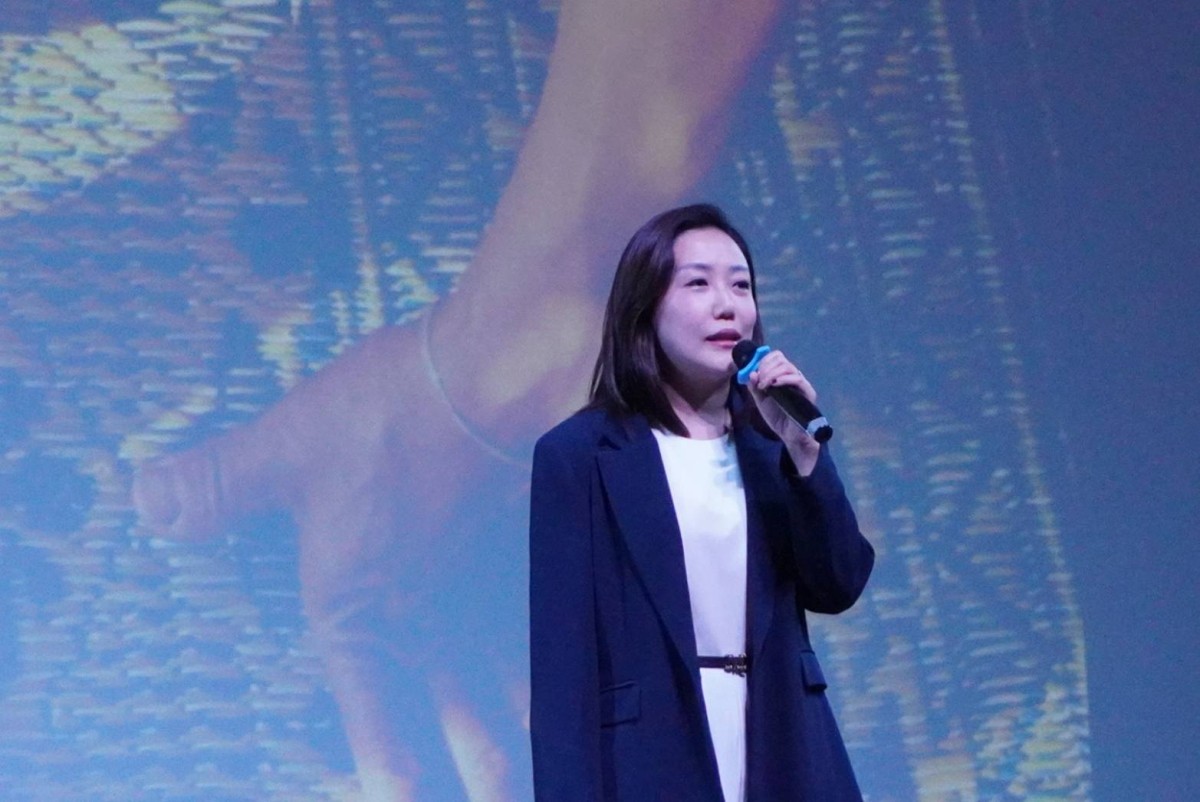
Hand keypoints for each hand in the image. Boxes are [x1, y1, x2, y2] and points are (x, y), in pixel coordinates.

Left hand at [745, 349, 821, 475]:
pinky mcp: (808, 392)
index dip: (763, 361)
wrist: (789, 435)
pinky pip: (797, 379)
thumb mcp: (761, 401)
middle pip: (780, 359)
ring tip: (764, 387)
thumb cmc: (777, 417)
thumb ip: (755, 387)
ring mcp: (801, 383)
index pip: (776, 357)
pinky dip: (783, 379)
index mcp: (782, 376)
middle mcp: (793, 376)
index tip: (755, 373)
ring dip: (771, 373)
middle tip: (759, 382)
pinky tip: (774, 385)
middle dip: (765, 367)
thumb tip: (751, 372)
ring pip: (787, 367)